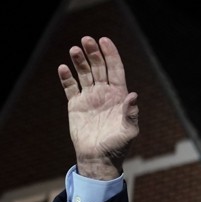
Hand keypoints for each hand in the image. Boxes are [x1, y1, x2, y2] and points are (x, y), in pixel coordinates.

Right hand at [57, 36, 138, 179]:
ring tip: (75, 50)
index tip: (104, 40)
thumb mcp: (129, 131)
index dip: (111, 55)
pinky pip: (70, 87)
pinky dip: (66, 77)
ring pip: (84, 74)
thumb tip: (133, 95)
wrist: (99, 158)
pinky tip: (63, 68)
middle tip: (87, 40)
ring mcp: (90, 98)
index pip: (115, 70)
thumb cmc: (118, 146)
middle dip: (94, 53)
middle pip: (99, 68)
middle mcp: (104, 93)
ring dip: (79, 61)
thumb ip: (131, 113)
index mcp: (119, 96)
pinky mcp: (76, 105)